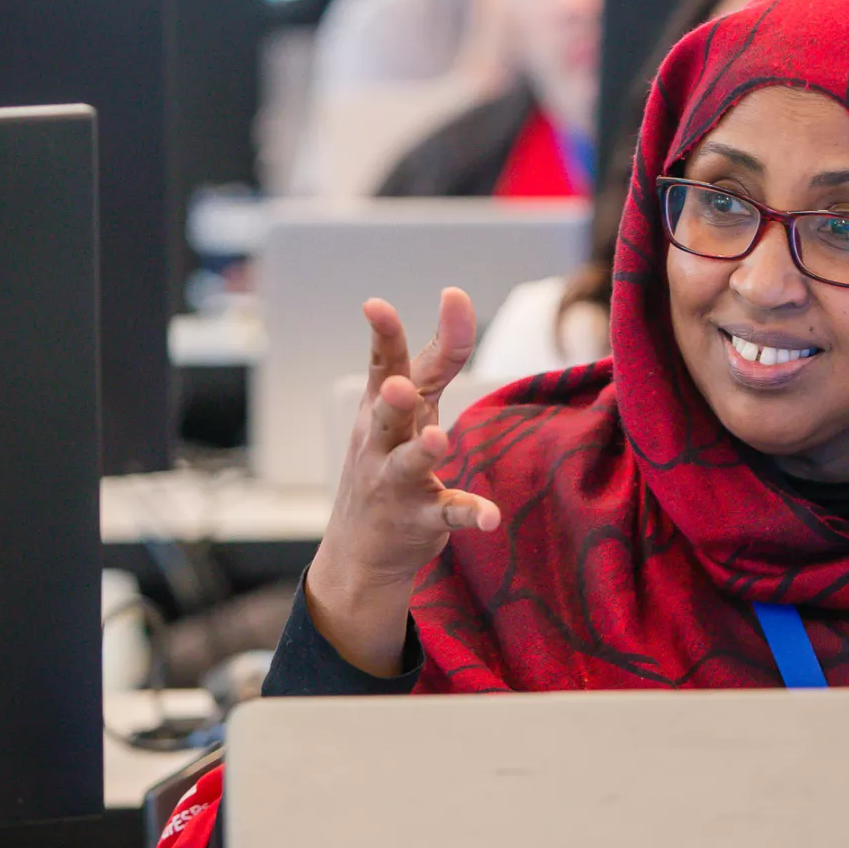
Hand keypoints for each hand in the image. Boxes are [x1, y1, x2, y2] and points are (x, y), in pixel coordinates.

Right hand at [305, 288, 500, 675]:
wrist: (359, 548)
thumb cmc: (387, 458)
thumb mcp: (404, 409)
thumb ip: (435, 359)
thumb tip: (456, 299)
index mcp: (380, 408)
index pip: (383, 365)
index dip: (384, 335)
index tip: (379, 305)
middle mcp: (382, 443)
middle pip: (386, 414)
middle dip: (392, 399)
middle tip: (399, 386)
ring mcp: (398, 483)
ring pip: (408, 464)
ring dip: (422, 451)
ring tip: (437, 440)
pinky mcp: (421, 519)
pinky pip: (447, 515)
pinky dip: (469, 514)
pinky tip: (490, 517)